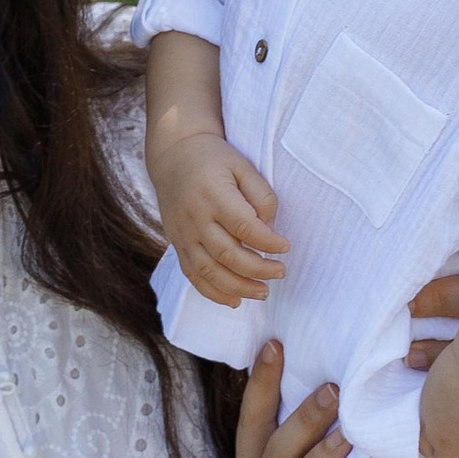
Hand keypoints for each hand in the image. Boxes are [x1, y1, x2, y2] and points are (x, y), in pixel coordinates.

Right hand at [154, 133, 286, 306]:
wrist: (173, 156)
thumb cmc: (214, 160)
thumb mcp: (242, 166)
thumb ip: (261, 195)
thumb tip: (270, 229)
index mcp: (213, 195)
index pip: (243, 226)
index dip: (267, 241)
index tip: (285, 247)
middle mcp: (195, 218)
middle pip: (227, 254)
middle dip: (258, 269)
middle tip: (280, 272)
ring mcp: (183, 235)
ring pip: (209, 271)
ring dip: (238, 287)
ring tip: (263, 292)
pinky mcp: (177, 245)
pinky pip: (193, 275)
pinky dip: (213, 293)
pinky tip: (235, 300)